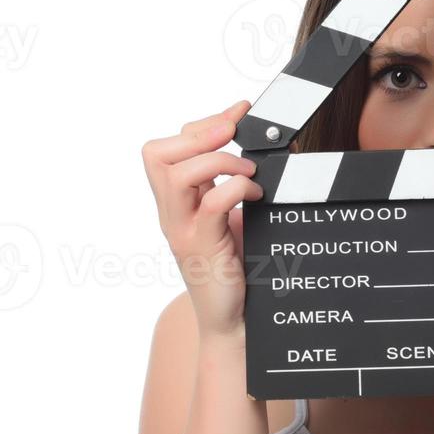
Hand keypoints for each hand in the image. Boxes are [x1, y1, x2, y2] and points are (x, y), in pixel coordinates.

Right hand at [141, 100, 261, 340]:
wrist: (236, 322)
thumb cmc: (240, 270)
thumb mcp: (238, 217)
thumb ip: (242, 184)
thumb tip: (275, 147)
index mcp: (177, 203)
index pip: (167, 148)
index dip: (202, 123)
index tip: (240, 112)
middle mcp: (172, 214)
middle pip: (157, 154)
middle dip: (199, 134)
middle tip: (234, 135)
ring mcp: (183, 230)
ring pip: (176, 173)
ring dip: (219, 161)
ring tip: (247, 173)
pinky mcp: (202, 247)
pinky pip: (211, 204)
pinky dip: (236, 189)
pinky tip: (255, 197)